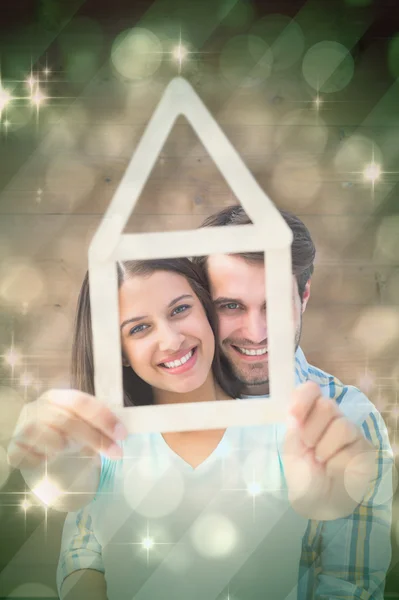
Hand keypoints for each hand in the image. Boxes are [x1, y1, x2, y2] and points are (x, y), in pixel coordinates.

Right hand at [7, 389, 127, 470]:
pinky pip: (34, 456)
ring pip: (52, 439)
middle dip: (97, 439)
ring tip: (76, 452)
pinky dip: (46, 460)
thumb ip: (96, 421)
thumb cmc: (64, 431)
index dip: (103, 417)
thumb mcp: (80, 421)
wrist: (37, 445)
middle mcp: (37, 407)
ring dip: (70, 448)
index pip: (80, 402)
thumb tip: (121, 430)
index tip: (122, 434)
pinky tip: (51, 459)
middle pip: (69, 421)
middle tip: (117, 453)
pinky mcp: (14, 447)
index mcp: (57, 396)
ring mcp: (23, 426)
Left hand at [283, 381, 375, 519]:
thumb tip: (294, 413)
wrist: (317, 501)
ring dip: (325, 447)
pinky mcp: (364, 448)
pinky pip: (352, 448)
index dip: (304, 397)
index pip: (311, 390)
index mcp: (310, 414)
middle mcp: (332, 418)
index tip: (294, 414)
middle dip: (312, 428)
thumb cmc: (303, 473)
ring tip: (321, 460)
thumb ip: (293, 429)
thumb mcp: (291, 451)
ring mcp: (351, 431)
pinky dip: (336, 463)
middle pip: (327, 405)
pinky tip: (333, 470)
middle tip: (308, 445)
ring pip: (342, 426)